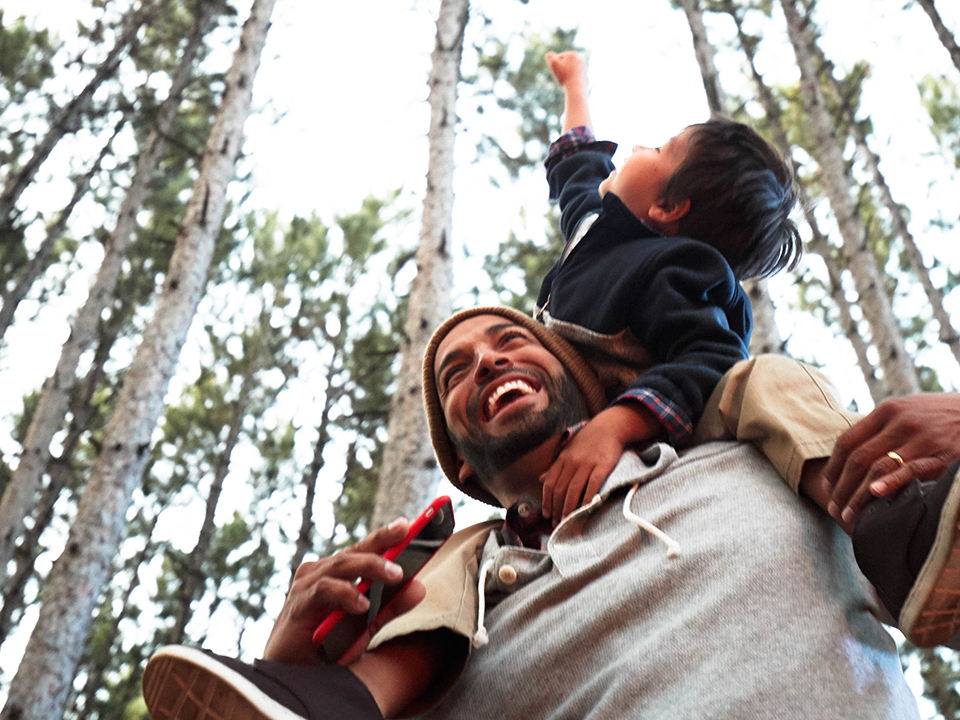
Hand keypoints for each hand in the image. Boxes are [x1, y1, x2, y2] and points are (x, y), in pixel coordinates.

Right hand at [263, 518, 425, 665]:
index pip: (363, 549)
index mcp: (336, 573)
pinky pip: (323, 591)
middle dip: (382, 542)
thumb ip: (390, 607)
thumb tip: (420, 587)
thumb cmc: (326, 645)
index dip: (384, 535)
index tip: (407, 524)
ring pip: (341, 564)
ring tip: (396, 575)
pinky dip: (346, 594)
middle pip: (354, 551)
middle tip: (407, 536)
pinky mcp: (298, 605)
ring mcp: (306, 586)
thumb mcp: (366, 625)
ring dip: (370, 566)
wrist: (293, 677)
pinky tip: (363, 605)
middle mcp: (320, 573)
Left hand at [540, 404, 659, 523]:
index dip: (546, 501)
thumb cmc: (588, 440)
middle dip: (557, 509)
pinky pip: (593, 484)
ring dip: (569, 508)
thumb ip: (555, 466)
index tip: (546, 514)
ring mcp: (587, 463)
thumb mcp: (568, 450)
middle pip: (560, 489)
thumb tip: (541, 479)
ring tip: (567, 521)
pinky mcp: (602, 465)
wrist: (609, 426)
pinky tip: (586, 509)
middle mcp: (572, 461)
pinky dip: (588, 498)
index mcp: (562, 458)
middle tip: (557, 523)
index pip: (550, 483)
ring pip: (574, 490)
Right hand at [545, 51, 587, 90]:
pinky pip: (575, 77)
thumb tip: (549, 54)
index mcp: (573, 54)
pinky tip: (571, 84)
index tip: (559, 72)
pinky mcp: (586, 76)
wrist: (576, 89)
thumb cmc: (565, 76)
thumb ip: (549, 56)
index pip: (559, 58)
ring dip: (567, 75)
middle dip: (562, 70)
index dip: (556, 66)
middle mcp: (581, 59)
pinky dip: (572, 80)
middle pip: (566, 64)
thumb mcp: (554, 64)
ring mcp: (584, 68)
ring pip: (570, 70)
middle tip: (562, 77)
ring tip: (567, 80)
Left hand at [822, 393, 959, 524]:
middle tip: (833, 506)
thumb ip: (879, 425)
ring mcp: (921, 438)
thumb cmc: (939, 414)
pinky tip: (875, 495)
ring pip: (878, 467)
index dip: (833, 466)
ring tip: (848, 514)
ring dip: (859, 494)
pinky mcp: (942, 455)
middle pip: (858, 458)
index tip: (827, 484)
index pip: (848, 441)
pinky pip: (911, 470)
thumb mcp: (907, 409)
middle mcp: (901, 422)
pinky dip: (890, 483)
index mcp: (887, 410)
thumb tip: (847, 444)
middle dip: (841, 486)